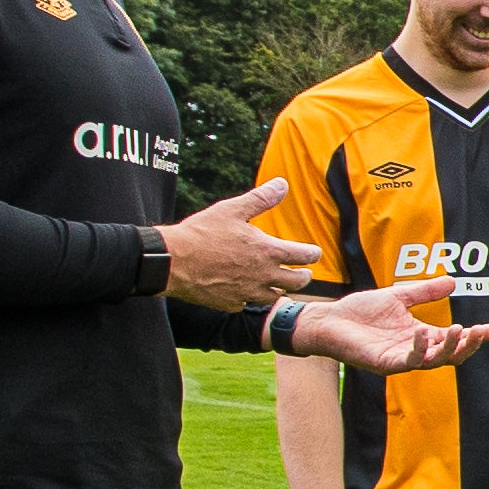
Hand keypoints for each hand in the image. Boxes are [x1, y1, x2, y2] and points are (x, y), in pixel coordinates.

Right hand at [162, 181, 324, 308]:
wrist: (173, 262)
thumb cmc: (202, 233)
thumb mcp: (233, 209)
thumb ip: (261, 198)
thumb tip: (282, 184)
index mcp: (267, 251)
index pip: (303, 255)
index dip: (312, 253)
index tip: (314, 252)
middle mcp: (263, 276)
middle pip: (296, 282)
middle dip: (303, 277)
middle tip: (304, 274)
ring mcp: (247, 293)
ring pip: (274, 296)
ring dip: (280, 290)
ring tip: (279, 285)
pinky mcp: (230, 304)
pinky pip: (247, 304)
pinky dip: (251, 298)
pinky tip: (247, 292)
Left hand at [287, 281, 488, 373]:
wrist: (328, 320)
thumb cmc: (358, 312)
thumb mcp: (398, 296)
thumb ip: (424, 292)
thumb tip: (453, 282)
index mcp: (420, 337)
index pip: (453, 340)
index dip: (474, 336)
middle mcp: (414, 351)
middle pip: (450, 356)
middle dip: (469, 345)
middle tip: (482, 331)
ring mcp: (400, 359)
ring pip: (435, 362)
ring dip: (449, 348)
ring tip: (458, 329)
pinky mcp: (384, 364)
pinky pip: (408, 361)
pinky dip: (419, 349)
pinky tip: (423, 333)